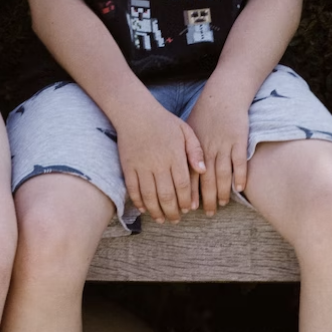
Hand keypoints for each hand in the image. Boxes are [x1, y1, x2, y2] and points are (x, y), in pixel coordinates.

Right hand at [115, 100, 205, 224]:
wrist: (134, 112)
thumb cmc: (163, 121)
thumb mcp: (185, 130)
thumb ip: (196, 150)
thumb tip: (202, 170)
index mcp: (174, 155)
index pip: (182, 185)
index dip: (185, 200)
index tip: (188, 209)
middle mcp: (158, 163)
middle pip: (166, 195)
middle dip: (172, 212)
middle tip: (175, 219)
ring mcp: (141, 165)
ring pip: (149, 196)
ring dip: (156, 211)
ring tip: (161, 219)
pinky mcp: (128, 166)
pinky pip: (133, 189)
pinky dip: (138, 201)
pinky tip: (144, 208)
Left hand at [185, 89, 249, 216]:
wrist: (223, 95)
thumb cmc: (205, 114)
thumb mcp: (189, 129)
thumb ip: (186, 150)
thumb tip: (179, 172)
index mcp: (194, 145)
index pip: (189, 173)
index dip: (190, 192)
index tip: (189, 208)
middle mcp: (207, 147)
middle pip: (206, 179)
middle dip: (207, 198)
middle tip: (209, 214)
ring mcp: (224, 144)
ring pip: (223, 174)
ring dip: (223, 192)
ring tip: (223, 204)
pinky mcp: (239, 140)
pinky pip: (239, 163)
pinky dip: (240, 177)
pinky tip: (239, 189)